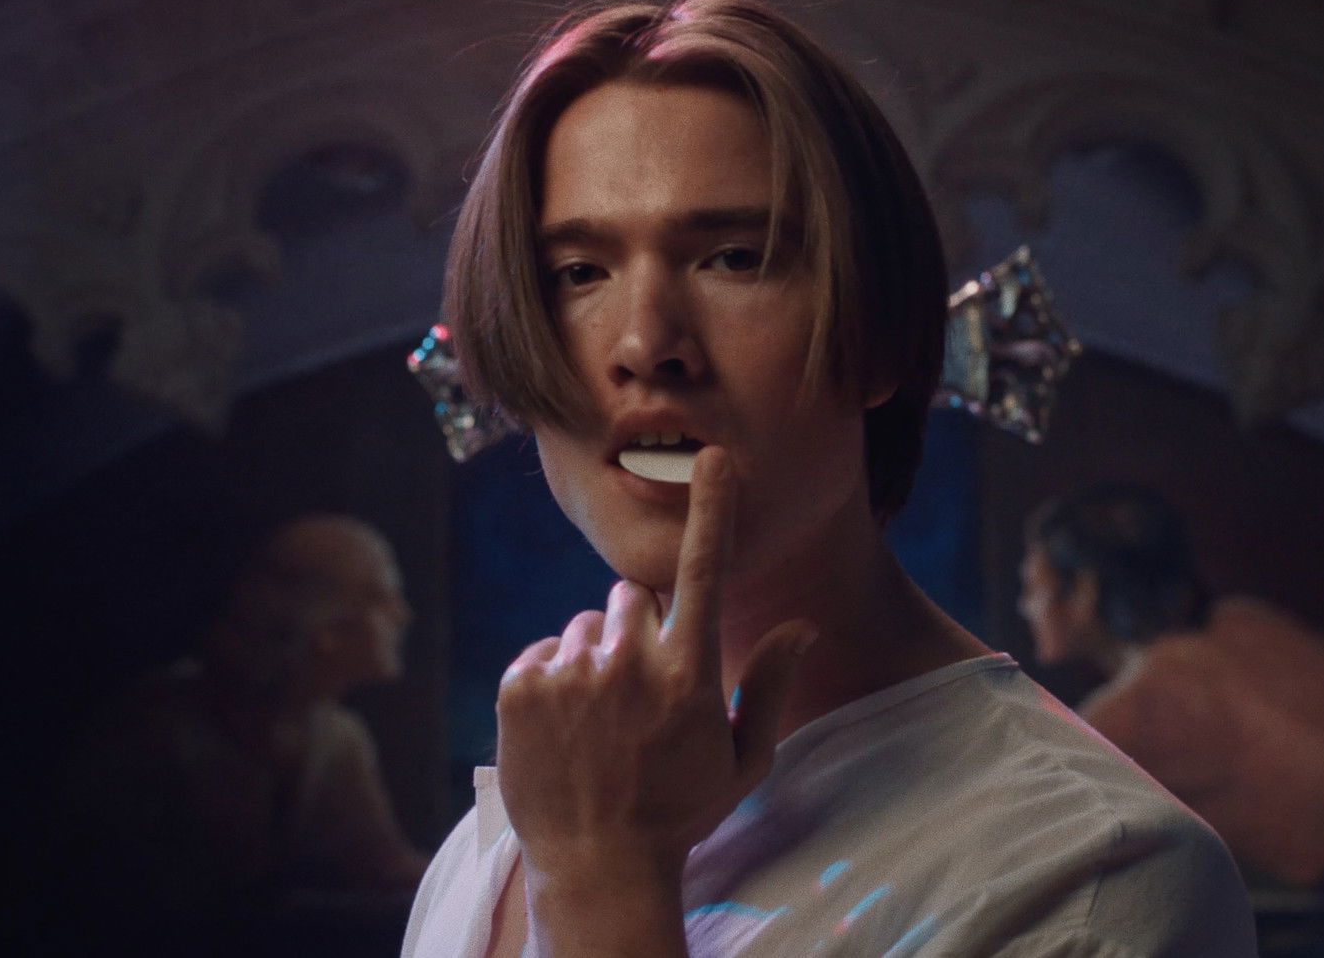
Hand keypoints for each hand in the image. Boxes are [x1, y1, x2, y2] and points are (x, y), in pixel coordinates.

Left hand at [495, 446, 817, 888]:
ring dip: (594, 658)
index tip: (714, 458)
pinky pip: (543, 650)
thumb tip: (803, 625)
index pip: (705, 570)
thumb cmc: (680, 812)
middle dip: (637, 629)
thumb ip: (769, 685)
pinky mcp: (520, 684)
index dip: (713, 508)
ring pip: (585, 626)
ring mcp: (570, 672)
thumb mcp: (742, 760)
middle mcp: (628, 662)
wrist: (595, 865)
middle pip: (631, 596)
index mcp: (689, 674)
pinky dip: (552, 678)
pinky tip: (565, 727)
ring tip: (599, 721)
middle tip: (638, 692)